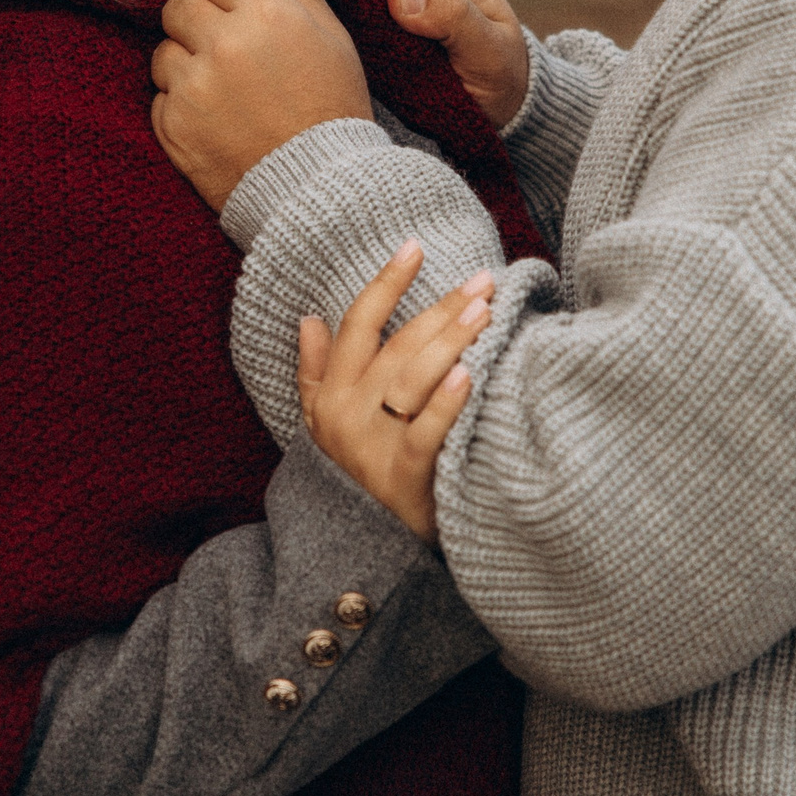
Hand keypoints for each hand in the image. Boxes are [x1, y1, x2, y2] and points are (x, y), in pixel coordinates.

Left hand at [153, 0, 370, 211]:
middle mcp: (225, 43)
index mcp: (269, 12)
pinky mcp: (173, 125)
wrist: (319, 192)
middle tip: (231, 55)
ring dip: (187, 65)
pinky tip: (217, 122)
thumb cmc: (330, 107)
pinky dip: (182, 106)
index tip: (237, 10)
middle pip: (179, 4)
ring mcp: (194, 86)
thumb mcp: (331, 35)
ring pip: (164, 50)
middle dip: (200, 24)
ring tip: (226, 93)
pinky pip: (160, 95)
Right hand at [296, 239, 494, 540]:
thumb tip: (309, 319)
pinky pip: (424, 434)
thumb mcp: (323, 423)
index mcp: (331, 394)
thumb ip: (316, 371)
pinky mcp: (402, 480)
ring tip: (485, 311)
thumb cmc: (354, 476)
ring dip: (450, 340)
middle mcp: (347, 414)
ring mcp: (372, 447)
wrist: (357, 550)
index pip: (357, 323)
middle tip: (481, 281)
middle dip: (440, 308)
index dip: (385, 282)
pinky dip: (447, 403)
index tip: (414, 245)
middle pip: (397, 345)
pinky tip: (470, 373)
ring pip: (412, 380)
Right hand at [368, 0, 528, 126]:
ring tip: (387, 62)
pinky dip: (369, 42)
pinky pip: (365, 21)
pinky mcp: (395, 16)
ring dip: (367, 34)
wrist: (505, 98)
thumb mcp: (487, 51)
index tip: (385, 44)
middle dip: (368, 20)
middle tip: (387, 58)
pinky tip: (382, 62)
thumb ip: (452, 18)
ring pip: (360, 4)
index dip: (372, 4)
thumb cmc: (501, 73)